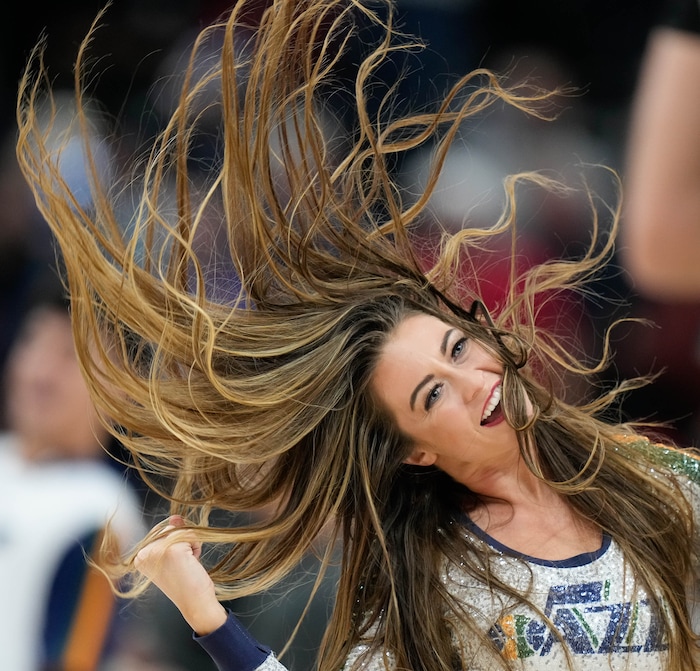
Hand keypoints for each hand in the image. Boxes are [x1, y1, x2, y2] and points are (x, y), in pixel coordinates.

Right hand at [134, 515, 226, 634]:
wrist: (196, 603)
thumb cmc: (186, 582)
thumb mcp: (174, 555)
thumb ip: (172, 533)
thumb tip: (176, 517)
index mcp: (139, 557)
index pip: (162, 531)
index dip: (174, 545)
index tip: (174, 566)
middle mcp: (144, 553)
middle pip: (171, 528)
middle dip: (182, 544)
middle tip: (181, 566)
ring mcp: (157, 550)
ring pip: (181, 530)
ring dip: (190, 545)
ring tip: (187, 565)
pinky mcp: (173, 549)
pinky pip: (191, 534)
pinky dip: (196, 547)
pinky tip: (192, 564)